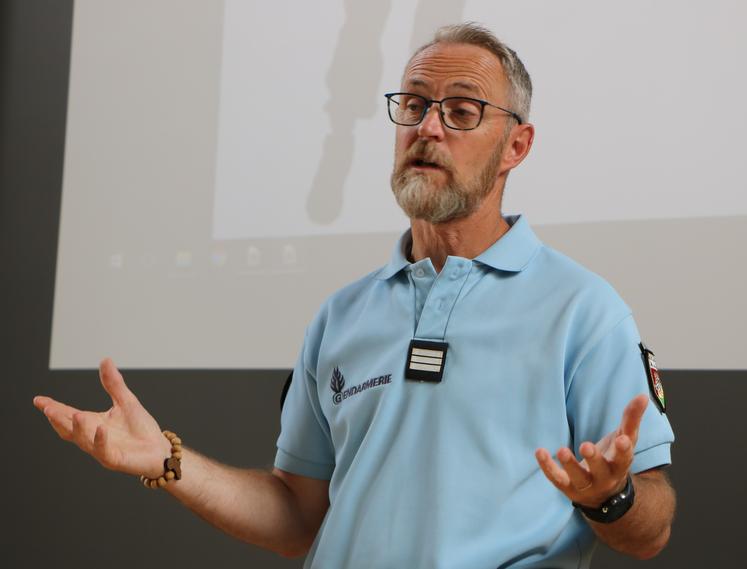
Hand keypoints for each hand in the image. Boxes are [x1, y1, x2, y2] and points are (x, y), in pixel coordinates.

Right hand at [33, 358, 171, 477]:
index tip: (38, 399)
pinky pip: (104, 451)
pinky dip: (100, 441)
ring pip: (83, 441)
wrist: (159, 450)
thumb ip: (114, 384)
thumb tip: (105, 360)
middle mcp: (93, 437)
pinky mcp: (115, 459)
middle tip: (47, 408)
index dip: (53, 407)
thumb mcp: (126, 401)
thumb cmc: (141, 429)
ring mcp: (102, 450)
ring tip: (75, 415)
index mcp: (93, 423)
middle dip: (58, 419)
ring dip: (78, 429)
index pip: (68, 414)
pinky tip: (101, 429)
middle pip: (69, 428)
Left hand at [535, 394, 647, 507]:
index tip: (623, 439)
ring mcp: (585, 484)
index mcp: (620, 465)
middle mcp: (604, 477)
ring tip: (561, 450)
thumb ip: (631, 419)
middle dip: (594, 459)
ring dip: (569, 464)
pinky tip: (540, 451)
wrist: (604, 495)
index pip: (624, 458)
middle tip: (586, 446)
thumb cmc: (614, 459)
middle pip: (601, 470)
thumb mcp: (625, 440)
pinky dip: (547, 466)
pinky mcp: (567, 486)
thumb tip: (643, 396)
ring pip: (578, 477)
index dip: (624, 450)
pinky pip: (556, 478)